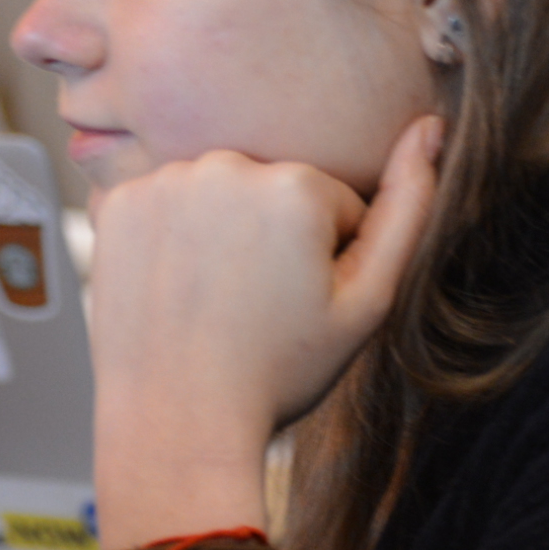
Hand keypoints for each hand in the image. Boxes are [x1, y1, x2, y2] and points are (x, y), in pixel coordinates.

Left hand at [85, 116, 442, 549]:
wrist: (178, 422)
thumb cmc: (277, 372)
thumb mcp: (366, 302)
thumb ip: (409, 208)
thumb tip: (430, 127)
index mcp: (295, 184)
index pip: (332, 204)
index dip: (326, 259)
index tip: (298, 304)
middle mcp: (225, 165)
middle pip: (272, 190)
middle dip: (273, 238)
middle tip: (256, 306)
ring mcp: (164, 182)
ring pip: (218, 194)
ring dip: (221, 232)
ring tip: (214, 300)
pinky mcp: (117, 202)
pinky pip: (166, 203)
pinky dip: (171, 236)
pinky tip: (174, 287)